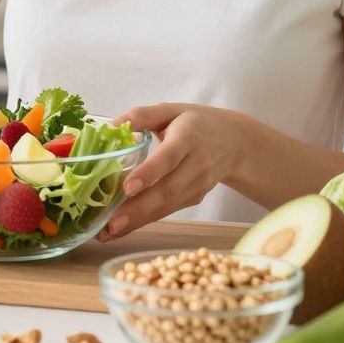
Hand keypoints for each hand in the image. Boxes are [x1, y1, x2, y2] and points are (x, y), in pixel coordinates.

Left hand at [98, 103, 242, 241]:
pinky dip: (145, 221)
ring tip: (109, 232)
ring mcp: (198, 185)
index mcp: (188, 137)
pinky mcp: (195, 198)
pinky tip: (123, 227)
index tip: (127, 188)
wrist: (235, 142)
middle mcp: (197, 164)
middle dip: (138, 209)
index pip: (169, 157)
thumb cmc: (196, 123)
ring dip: (138, 221)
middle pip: (167, 190)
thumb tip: (109, 127)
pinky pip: (169, 210)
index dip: (149, 173)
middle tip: (111, 223)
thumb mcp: (170, 110)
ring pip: (167, 206)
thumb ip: (140, 116)